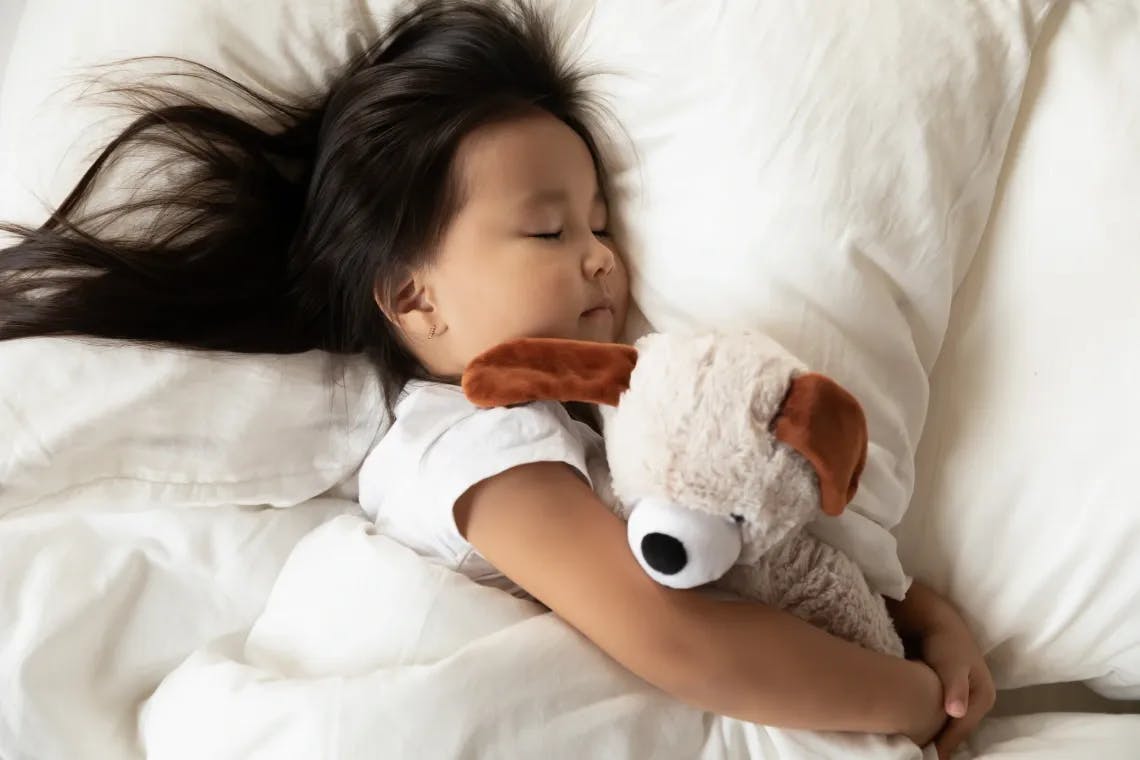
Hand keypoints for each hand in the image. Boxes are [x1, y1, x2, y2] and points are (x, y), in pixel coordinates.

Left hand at [886, 581, 995, 758]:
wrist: (934, 620)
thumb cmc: (944, 643)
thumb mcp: (951, 664)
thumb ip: (955, 687)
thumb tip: (957, 712)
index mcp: (984, 698)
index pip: (962, 729)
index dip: (944, 744)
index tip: (926, 757)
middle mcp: (978, 701)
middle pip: (957, 730)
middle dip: (939, 742)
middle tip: (917, 755)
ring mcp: (964, 698)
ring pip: (948, 724)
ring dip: (933, 735)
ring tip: (914, 748)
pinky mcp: (950, 694)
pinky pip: (940, 715)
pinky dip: (929, 724)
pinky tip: (913, 731)